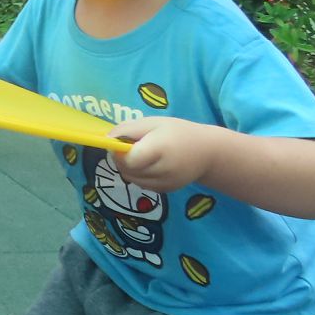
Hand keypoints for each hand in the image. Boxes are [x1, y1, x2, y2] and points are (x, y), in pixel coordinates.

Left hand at [110, 117, 225, 191]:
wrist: (208, 152)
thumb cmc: (178, 132)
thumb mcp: (152, 123)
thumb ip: (127, 130)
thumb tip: (106, 139)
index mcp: (159, 149)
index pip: (129, 160)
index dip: (119, 153)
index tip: (121, 143)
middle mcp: (163, 170)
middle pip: (128, 171)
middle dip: (121, 160)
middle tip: (129, 149)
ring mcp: (166, 183)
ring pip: (133, 180)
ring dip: (128, 169)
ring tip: (140, 156)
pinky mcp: (167, 191)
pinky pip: (143, 185)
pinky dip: (139, 176)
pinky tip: (149, 165)